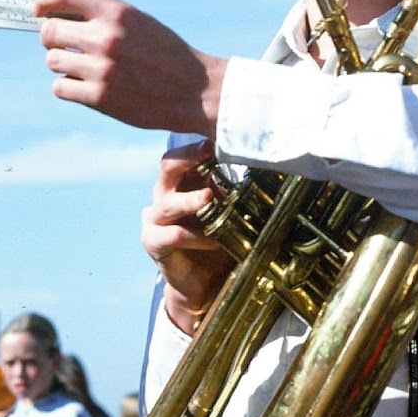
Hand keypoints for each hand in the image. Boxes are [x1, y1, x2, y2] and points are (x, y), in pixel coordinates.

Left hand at [35, 0, 226, 134]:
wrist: (194, 91)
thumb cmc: (165, 53)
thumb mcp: (139, 23)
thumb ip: (104, 16)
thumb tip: (58, 14)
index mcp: (118, 12)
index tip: (40, 9)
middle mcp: (106, 37)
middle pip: (48, 31)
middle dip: (53, 37)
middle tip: (66, 43)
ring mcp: (100, 69)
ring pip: (52, 60)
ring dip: (63, 63)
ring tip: (85, 66)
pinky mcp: (98, 97)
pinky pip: (59, 86)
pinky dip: (69, 86)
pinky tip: (88, 85)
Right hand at [141, 142, 233, 335]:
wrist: (207, 281)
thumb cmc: (222, 238)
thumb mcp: (232, 209)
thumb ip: (237, 190)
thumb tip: (265, 166)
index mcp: (186, 180)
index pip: (187, 153)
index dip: (202, 143)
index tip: (222, 135)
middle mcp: (166, 194)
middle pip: (168, 165)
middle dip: (188, 157)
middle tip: (208, 152)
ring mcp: (155, 218)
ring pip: (167, 202)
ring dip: (190, 200)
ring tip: (209, 199)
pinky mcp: (153, 242)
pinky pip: (172, 235)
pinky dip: (194, 236)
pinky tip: (213, 241)